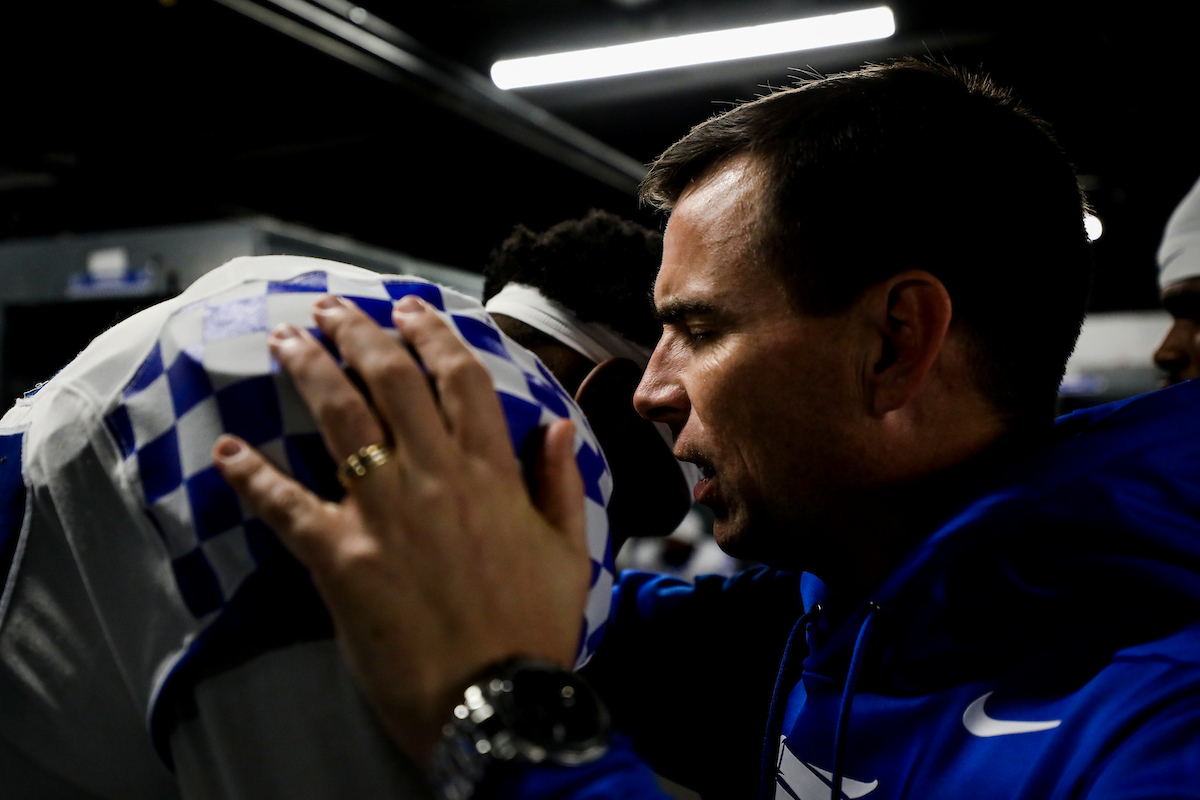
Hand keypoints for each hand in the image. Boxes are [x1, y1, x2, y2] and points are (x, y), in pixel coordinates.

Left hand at [212, 294, 591, 764]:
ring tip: (287, 339)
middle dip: (359, 332)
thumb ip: (560, 484)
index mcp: (492, 473)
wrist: (495, 700)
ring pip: (341, 417)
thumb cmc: (534, 630)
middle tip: (332, 310)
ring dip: (310, 369)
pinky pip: (286, 504)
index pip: (460, 379)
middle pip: (392, 379)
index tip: (410, 309)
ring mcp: (384, 512)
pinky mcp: (340, 556)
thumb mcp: (568, 553)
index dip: (432, 334)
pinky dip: (252, 476)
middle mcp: (435, 477)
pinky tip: (228, 451)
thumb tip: (554, 425)